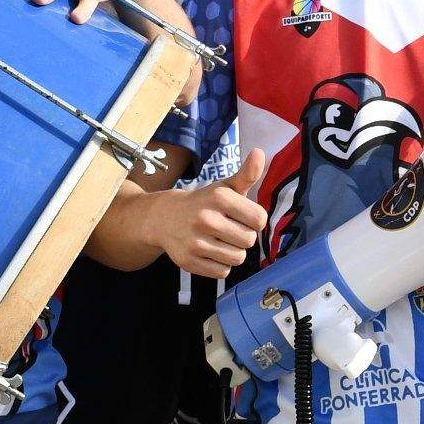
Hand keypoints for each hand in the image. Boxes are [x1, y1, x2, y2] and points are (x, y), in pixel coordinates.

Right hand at [152, 150, 267, 277]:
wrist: (163, 218)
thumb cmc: (203, 203)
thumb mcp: (224, 186)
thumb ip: (247, 174)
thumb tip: (259, 152)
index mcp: (219, 197)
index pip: (260, 219)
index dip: (255, 220)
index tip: (242, 216)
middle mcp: (206, 219)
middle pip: (249, 240)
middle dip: (243, 236)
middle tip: (229, 229)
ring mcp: (196, 242)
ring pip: (238, 258)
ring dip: (233, 251)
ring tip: (220, 240)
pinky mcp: (189, 261)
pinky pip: (223, 271)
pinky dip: (221, 264)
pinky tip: (210, 252)